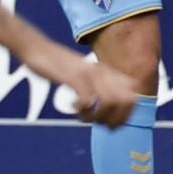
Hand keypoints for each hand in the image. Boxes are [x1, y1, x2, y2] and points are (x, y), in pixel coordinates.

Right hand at [17, 38, 140, 129]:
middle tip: (98, 124)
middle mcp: (102, 72)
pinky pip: (88, 100)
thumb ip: (98, 84)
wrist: (39, 49)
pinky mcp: (74, 77)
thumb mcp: (85, 73)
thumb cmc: (60, 65)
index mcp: (107, 72)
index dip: (127, 113)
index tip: (112, 122)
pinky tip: (72, 107)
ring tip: (84, 117)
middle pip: (127, 101)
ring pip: (110, 102)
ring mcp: (89, 74)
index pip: (133, 94)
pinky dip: (82, 110)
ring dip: (97, 116)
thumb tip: (109, 106)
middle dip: (115, 119)